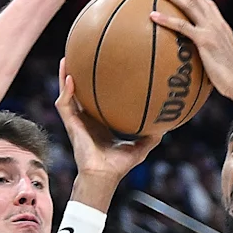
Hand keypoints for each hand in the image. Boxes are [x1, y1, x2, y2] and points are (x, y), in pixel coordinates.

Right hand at [56, 58, 159, 184]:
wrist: (103, 177)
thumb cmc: (119, 166)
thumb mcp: (140, 148)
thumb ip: (152, 136)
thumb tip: (168, 125)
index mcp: (99, 122)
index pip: (96, 100)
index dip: (97, 85)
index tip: (103, 68)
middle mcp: (85, 119)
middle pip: (79, 92)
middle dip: (78, 74)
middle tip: (81, 55)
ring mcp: (76, 121)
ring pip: (66, 94)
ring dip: (64, 77)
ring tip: (66, 58)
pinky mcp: (70, 126)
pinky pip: (64, 105)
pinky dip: (66, 91)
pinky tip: (70, 77)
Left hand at [151, 0, 232, 98]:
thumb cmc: (230, 79)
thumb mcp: (222, 61)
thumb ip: (211, 54)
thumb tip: (198, 62)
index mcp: (222, 27)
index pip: (208, 4)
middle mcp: (217, 24)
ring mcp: (211, 30)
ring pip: (189, 4)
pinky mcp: (204, 40)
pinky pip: (182, 26)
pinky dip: (166, 19)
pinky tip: (153, 16)